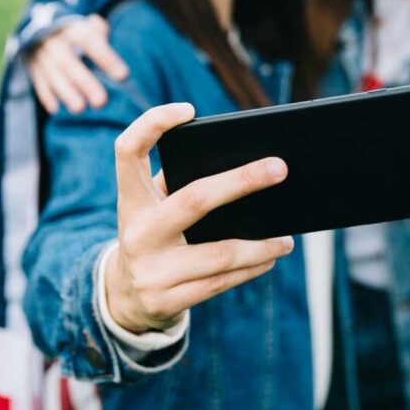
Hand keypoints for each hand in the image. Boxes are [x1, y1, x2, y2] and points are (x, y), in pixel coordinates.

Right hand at [26, 14, 128, 113]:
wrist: (41, 31)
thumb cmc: (75, 34)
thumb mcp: (86, 26)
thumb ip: (98, 29)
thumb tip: (104, 31)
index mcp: (71, 29)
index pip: (89, 40)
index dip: (106, 57)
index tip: (123, 76)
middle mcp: (54, 41)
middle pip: (69, 62)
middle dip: (85, 82)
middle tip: (101, 102)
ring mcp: (41, 54)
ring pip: (53, 75)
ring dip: (66, 93)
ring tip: (80, 109)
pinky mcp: (32, 67)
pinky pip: (38, 82)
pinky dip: (46, 96)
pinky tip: (56, 109)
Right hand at [105, 103, 293, 333]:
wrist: (124, 298)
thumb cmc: (154, 235)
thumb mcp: (152, 209)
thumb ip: (180, 184)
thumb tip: (245, 163)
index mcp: (131, 199)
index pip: (128, 151)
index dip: (152, 123)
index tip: (188, 109)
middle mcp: (137, 232)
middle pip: (194, 199)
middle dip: (242, 182)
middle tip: (279, 169)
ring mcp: (151, 270)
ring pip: (219, 254)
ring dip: (260, 245)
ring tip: (286, 239)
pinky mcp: (166, 300)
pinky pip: (220, 283)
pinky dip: (251, 268)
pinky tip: (270, 257)